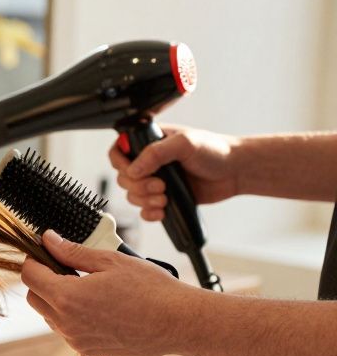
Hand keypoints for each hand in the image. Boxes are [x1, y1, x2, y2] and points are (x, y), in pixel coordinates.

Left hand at [21, 230, 198, 355]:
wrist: (178, 322)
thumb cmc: (149, 288)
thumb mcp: (110, 261)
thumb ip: (72, 252)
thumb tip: (48, 240)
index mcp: (67, 297)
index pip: (29, 276)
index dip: (34, 260)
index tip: (46, 251)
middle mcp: (66, 323)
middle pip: (34, 297)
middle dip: (42, 279)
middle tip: (66, 266)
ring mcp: (75, 339)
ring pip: (49, 315)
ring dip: (56, 298)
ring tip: (86, 284)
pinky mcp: (87, 348)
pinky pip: (66, 329)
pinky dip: (71, 315)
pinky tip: (95, 303)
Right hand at [108, 125, 242, 221]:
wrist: (236, 171)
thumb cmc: (215, 150)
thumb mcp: (184, 144)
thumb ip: (155, 153)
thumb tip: (132, 170)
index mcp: (150, 142)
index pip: (119, 151)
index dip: (120, 162)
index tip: (131, 170)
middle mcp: (150, 161)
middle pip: (123, 177)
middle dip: (138, 186)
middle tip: (159, 186)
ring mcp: (156, 180)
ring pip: (133, 195)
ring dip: (144, 200)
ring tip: (165, 198)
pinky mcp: (165, 197)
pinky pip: (145, 210)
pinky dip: (149, 213)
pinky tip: (161, 211)